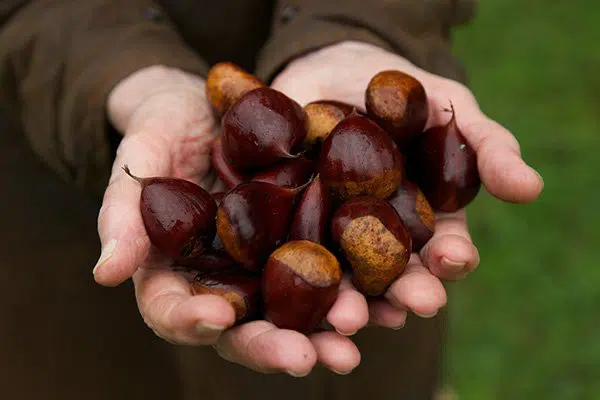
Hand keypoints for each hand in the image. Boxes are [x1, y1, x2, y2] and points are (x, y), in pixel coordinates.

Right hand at [92, 66, 365, 375]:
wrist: (209, 105)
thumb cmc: (161, 131)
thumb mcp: (138, 161)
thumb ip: (122, 214)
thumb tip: (106, 274)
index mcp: (177, 272)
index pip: (176, 311)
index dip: (192, 320)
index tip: (215, 318)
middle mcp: (227, 280)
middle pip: (244, 328)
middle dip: (272, 346)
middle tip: (305, 359)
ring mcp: (268, 264)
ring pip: (295, 312)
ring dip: (325, 332)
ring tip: (354, 341)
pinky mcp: (306, 240)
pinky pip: (333, 271)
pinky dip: (359, 289)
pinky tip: (386, 300)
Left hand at [271, 41, 543, 327]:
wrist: (334, 70)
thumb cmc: (402, 94)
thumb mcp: (452, 109)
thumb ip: (488, 146)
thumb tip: (531, 188)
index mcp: (425, 220)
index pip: (445, 249)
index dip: (452, 258)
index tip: (454, 260)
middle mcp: (381, 238)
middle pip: (396, 276)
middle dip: (405, 293)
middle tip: (411, 307)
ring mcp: (333, 234)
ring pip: (345, 278)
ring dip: (352, 303)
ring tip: (349, 319)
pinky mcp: (289, 224)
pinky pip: (292, 253)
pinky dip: (297, 275)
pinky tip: (299, 297)